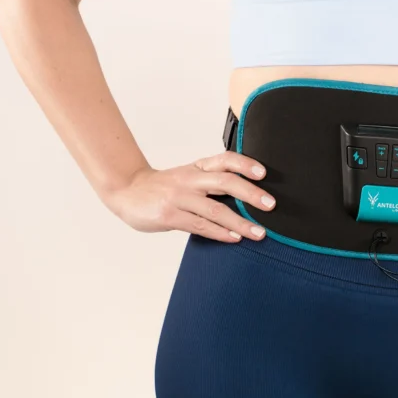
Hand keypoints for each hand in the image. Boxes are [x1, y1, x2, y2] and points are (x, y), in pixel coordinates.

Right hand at [103, 151, 274, 243]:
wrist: (126, 191)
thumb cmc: (163, 187)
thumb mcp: (188, 176)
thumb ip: (212, 182)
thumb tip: (248, 196)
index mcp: (197, 167)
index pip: (225, 160)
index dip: (245, 164)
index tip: (264, 172)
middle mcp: (190, 180)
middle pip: (225, 182)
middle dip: (251, 194)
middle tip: (271, 205)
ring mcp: (179, 198)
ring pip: (215, 209)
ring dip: (241, 222)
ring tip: (259, 232)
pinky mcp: (169, 216)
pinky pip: (200, 225)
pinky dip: (220, 233)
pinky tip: (235, 238)